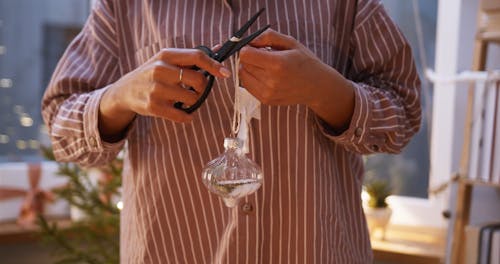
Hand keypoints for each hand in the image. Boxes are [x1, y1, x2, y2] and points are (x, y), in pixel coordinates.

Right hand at [99, 48, 230, 140]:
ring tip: (185, 100)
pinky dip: (187, 117)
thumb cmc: (152, 74)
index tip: (225, 73)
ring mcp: (156, 89)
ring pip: (192, 98)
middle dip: (203, 87)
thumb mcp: (167, 59)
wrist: (125, 91)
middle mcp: (160, 70)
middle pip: (198, 79)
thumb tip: (220, 48)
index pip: (197, 56)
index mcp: (166, 55)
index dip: (214, 65)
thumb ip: (192, 57)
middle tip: (197, 90)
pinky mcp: (153, 107)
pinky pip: (182, 115)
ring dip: (194, 102)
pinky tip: (185, 114)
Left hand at [239, 29, 353, 130]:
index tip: (256, 47)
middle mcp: (271, 81)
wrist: (317, 86)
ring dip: (249, 68)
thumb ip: (268, 37)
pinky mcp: (266, 100)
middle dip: (249, 57)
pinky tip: (265, 75)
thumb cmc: (304, 61)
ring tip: (265, 66)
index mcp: (278, 64)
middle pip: (243, 65)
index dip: (248, 48)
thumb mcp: (290, 42)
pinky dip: (252, 79)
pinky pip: (247, 87)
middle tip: (263, 56)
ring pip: (242, 76)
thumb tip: (249, 41)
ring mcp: (268, 93)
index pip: (245, 55)